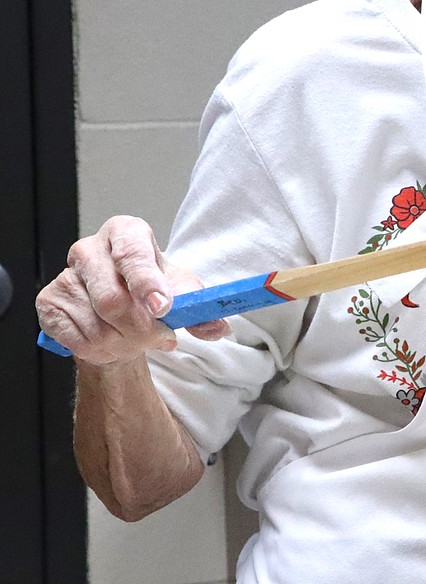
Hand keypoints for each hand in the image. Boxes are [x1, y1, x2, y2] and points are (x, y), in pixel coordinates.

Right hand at [35, 215, 228, 363]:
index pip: (133, 254)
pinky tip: (112, 343)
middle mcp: (90, 248)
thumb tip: (219, 328)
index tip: (162, 307)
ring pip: (96, 325)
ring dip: (124, 344)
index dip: (147, 283)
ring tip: (136, 340)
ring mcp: (65, 275)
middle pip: (112, 299)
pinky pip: (77, 339)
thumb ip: (201, 310)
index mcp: (127, 232)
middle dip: (141, 328)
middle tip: (159, 338)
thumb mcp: (183, 292)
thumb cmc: (154, 287)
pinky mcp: (48, 302)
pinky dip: (101, 351)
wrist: (122, 305)